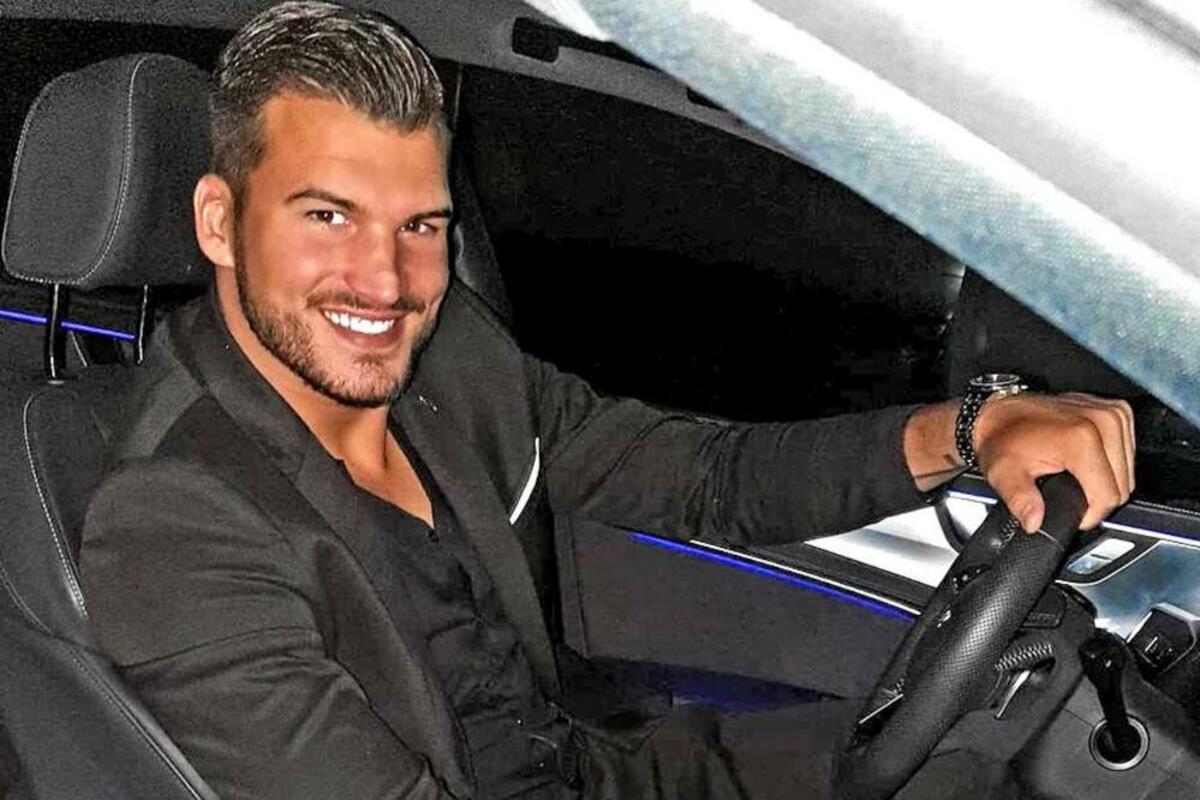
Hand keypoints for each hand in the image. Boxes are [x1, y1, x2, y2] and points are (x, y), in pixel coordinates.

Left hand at [974, 392, 1134, 531]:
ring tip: (1074, 477)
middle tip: (1068, 493)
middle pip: (1121, 487)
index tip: (1073, 515)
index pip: (1107, 496)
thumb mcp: (1003, 472)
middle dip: (1097, 499)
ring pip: (1127, 472)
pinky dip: (1111, 465)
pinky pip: (1128, 454)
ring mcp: (1113, 413)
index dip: (1089, 514)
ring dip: (1106, 482)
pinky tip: (1086, 463)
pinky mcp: (1118, 411)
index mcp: (1080, 437)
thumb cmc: (1002, 438)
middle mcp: (1103, 420)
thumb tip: (1034, 523)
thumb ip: (1020, 500)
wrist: (1002, 411)